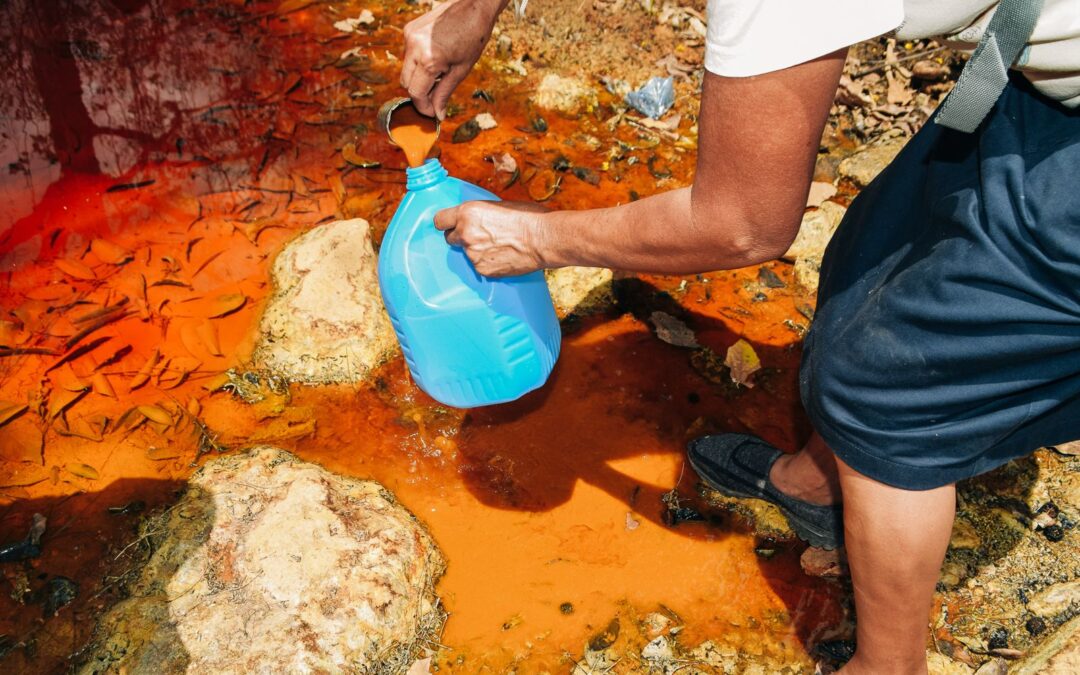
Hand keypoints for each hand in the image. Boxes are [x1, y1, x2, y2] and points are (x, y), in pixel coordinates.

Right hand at [401, 0, 504, 119]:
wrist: (474, 5)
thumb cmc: (473, 37)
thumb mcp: (461, 70)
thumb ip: (444, 93)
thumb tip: (437, 115)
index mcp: (428, 60)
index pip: (415, 93)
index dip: (423, 107)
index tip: (432, 114)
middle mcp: (413, 47)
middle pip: (406, 83)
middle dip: (419, 93)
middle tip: (436, 97)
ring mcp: (409, 36)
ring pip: (405, 69)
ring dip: (419, 77)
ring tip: (440, 72)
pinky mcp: (409, 29)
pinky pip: (408, 54)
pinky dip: (418, 62)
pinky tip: (436, 56)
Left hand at [434, 201, 549, 276]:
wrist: (543, 239)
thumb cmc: (528, 218)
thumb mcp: (498, 205)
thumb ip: (480, 214)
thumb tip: (475, 219)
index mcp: (467, 213)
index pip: (440, 221)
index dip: (446, 223)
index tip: (451, 225)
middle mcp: (465, 234)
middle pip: (450, 239)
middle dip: (461, 238)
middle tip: (478, 237)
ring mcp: (473, 254)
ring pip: (467, 254)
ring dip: (478, 251)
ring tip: (500, 247)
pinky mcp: (482, 269)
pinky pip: (479, 266)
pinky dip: (488, 263)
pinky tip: (504, 257)